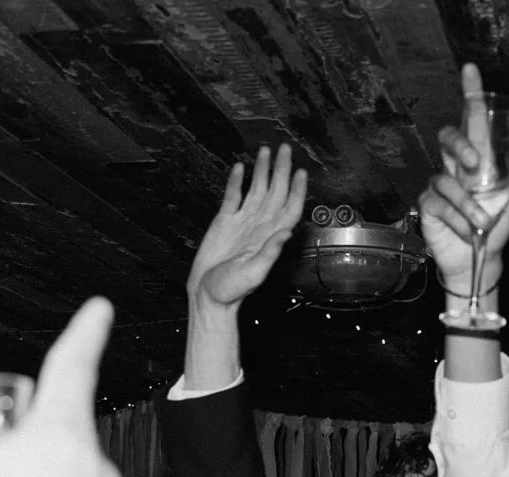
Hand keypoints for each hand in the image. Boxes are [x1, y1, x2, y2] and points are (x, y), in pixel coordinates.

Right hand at [188, 144, 307, 308]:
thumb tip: (287, 233)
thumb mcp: (253, 273)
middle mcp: (259, 225)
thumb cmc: (231, 290)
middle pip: (275, 192)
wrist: (207, 294)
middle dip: (281, 170)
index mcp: (269, 236)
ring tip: (265, 151)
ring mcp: (242, 222)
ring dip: (262, 171)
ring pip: (256, 190)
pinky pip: (233, 196)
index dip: (297, 190)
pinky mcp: (224, 222)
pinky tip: (240, 168)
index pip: (289, 208)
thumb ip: (270, 252)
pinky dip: (237, 182)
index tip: (301, 172)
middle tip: (285, 149)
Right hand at [418, 64, 508, 293]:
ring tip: (482, 223)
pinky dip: (458, 219)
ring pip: (447, 180)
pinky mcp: (428, 205)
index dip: (471, 94)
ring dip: (468, 204)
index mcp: (479, 160)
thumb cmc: (495, 226)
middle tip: (474, 162)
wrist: (479, 260)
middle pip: (448, 137)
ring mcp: (440, 185)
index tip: (471, 70)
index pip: (473, 120)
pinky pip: (441, 204)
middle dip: (459, 144)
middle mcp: (456, 167)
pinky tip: (468, 230)